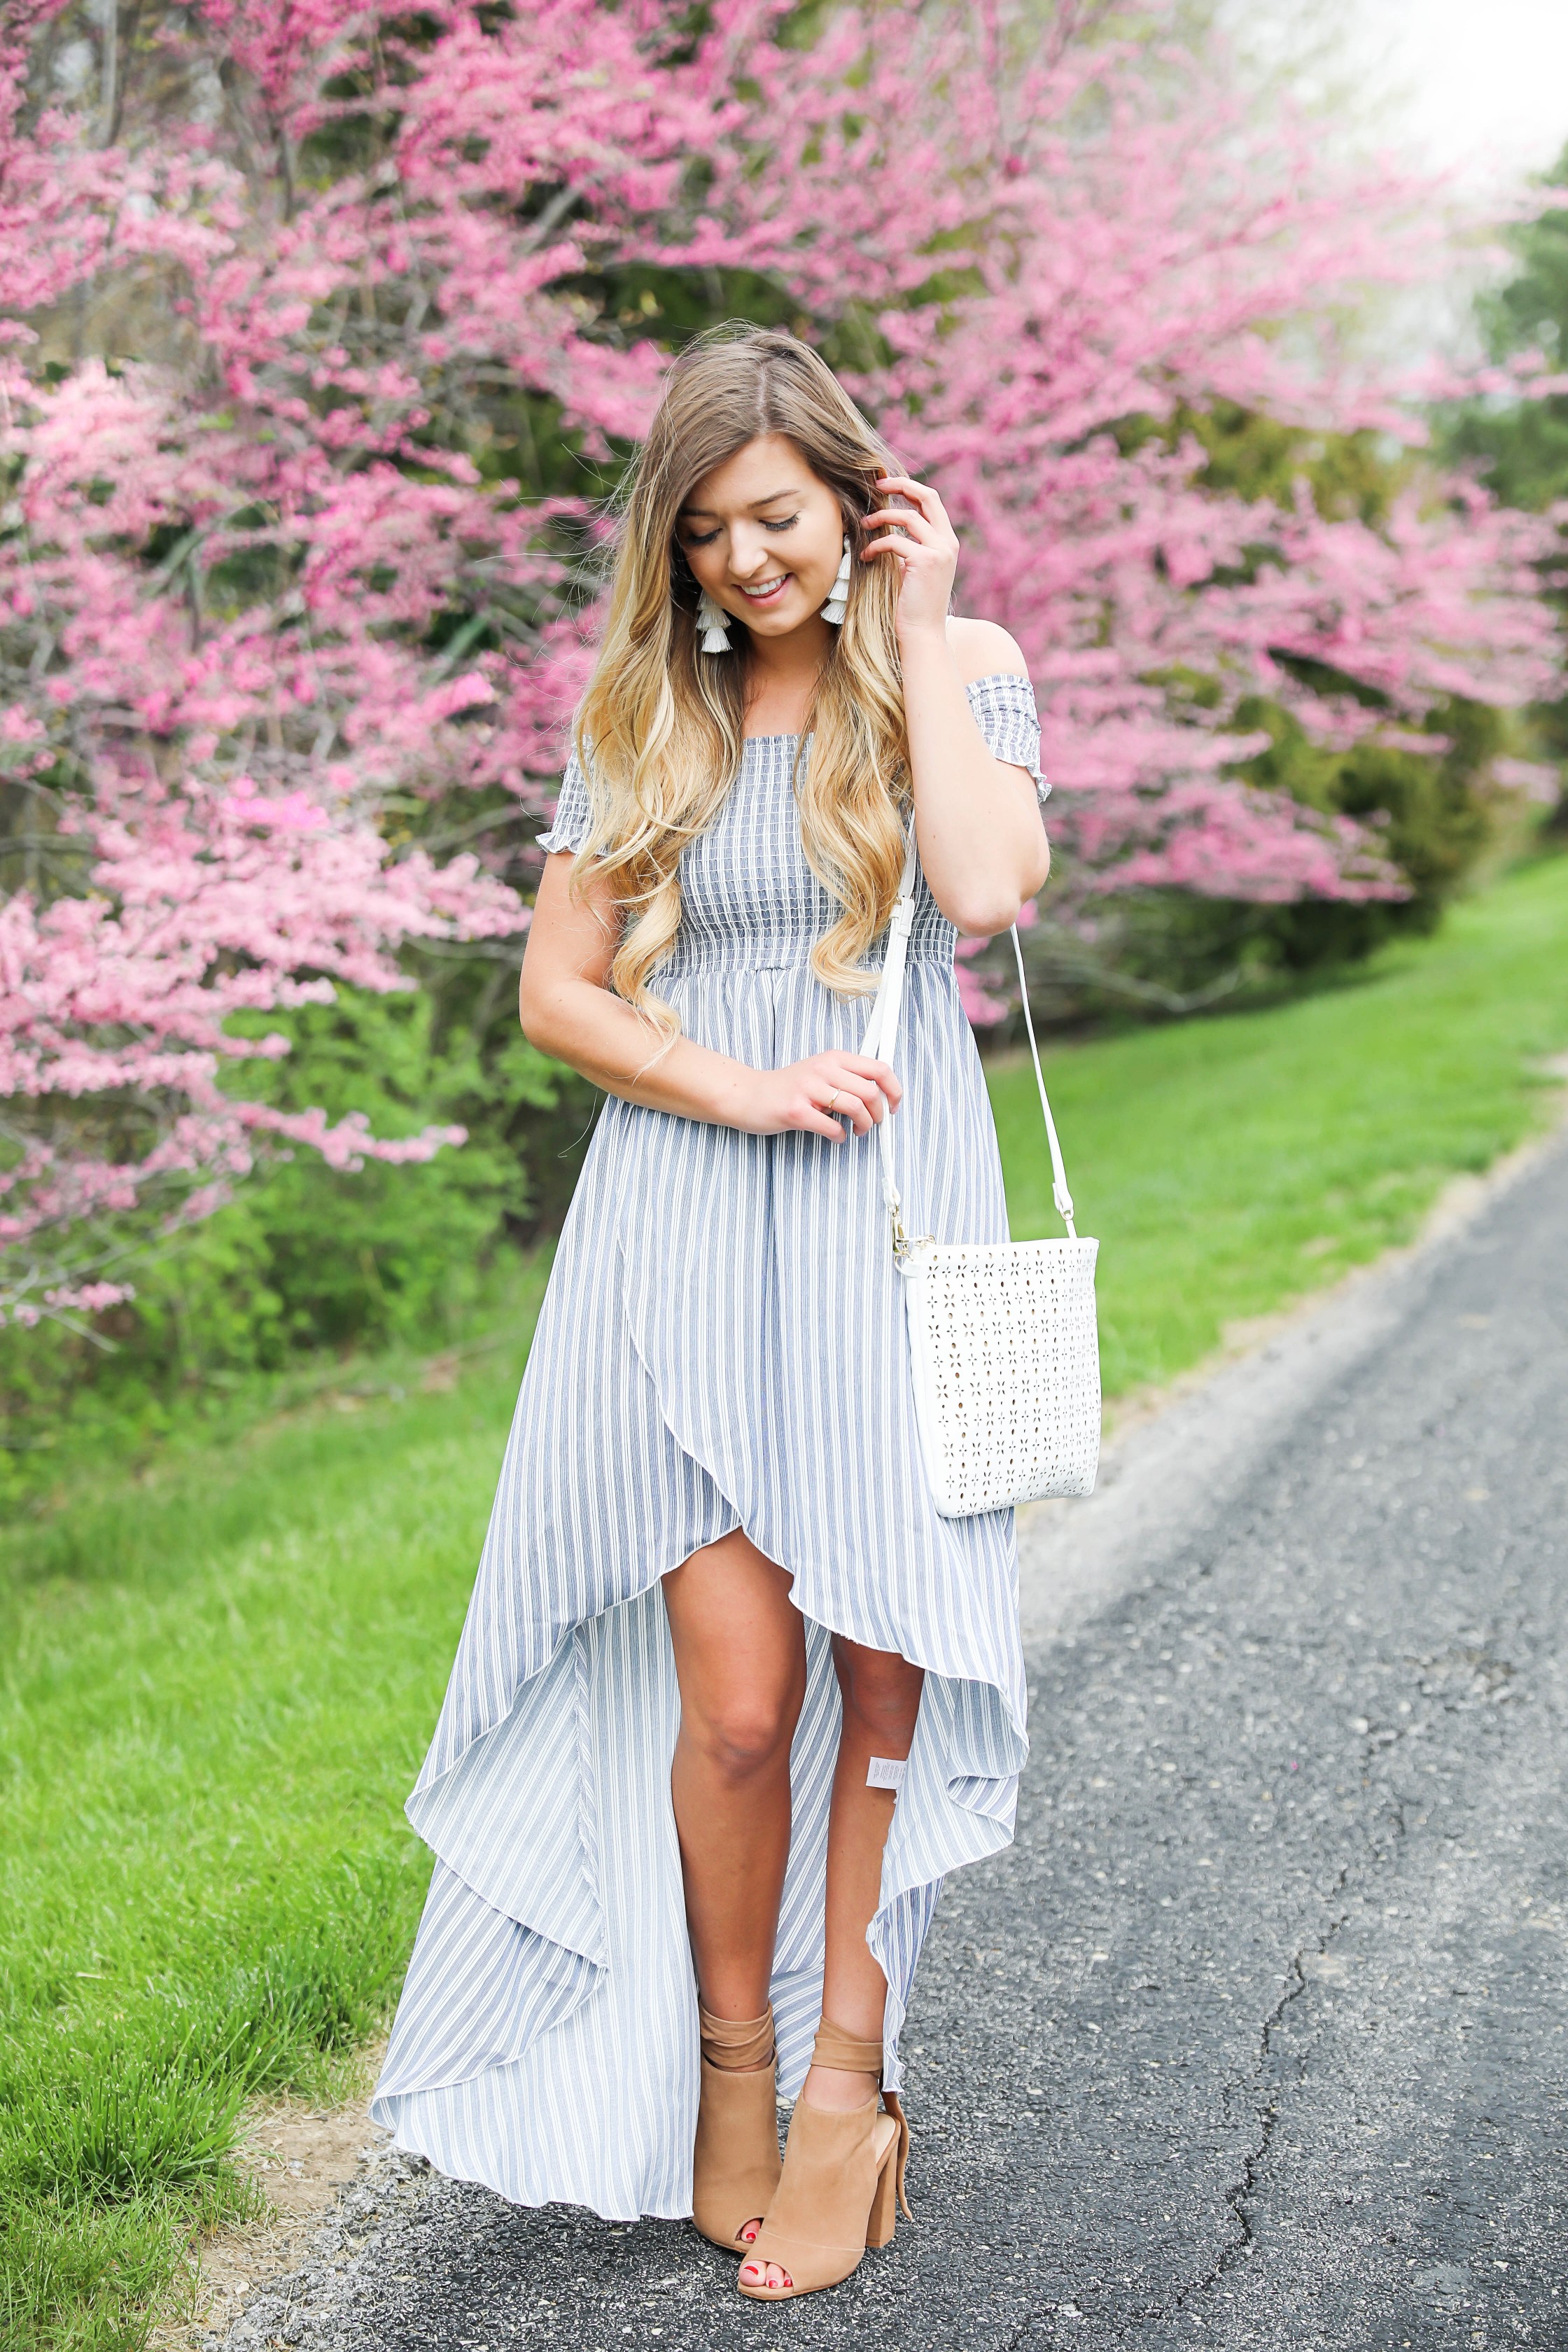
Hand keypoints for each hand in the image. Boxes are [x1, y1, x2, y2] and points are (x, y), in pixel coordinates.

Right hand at [740, 1051, 901, 1140]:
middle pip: (871, 1091)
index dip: (894, 1090)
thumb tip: (880, 1097)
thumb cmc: (789, 1088)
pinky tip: (837, 1136)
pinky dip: (841, 1136)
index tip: (893, 1106)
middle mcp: (823, 1069)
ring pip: (856, 1107)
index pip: (879, 1068)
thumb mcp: (821, 1072)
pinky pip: (832, 1127)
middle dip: (879, 1114)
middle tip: (873, 1123)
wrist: (750, 1094)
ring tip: (857, 1131)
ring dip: (864, 1126)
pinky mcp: (796, 1111)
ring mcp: (808, 1089)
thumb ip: (847, 1078)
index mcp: (834, 1058)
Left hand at [860, 474, 958, 641]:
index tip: (887, 485)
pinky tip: (866, 555)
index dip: (910, 487)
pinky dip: (876, 545)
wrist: (922, 633)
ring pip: (907, 517)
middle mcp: (948, 543)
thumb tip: (889, 525)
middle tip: (877, 485)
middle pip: (928, 496)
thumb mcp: (915, 568)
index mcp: (948, 541)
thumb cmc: (914, 604)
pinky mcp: (924, 562)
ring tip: (863, 525)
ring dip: (881, 518)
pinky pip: (894, 541)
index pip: (932, 501)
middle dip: (901, 485)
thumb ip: (911, 545)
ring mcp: (939, 551)